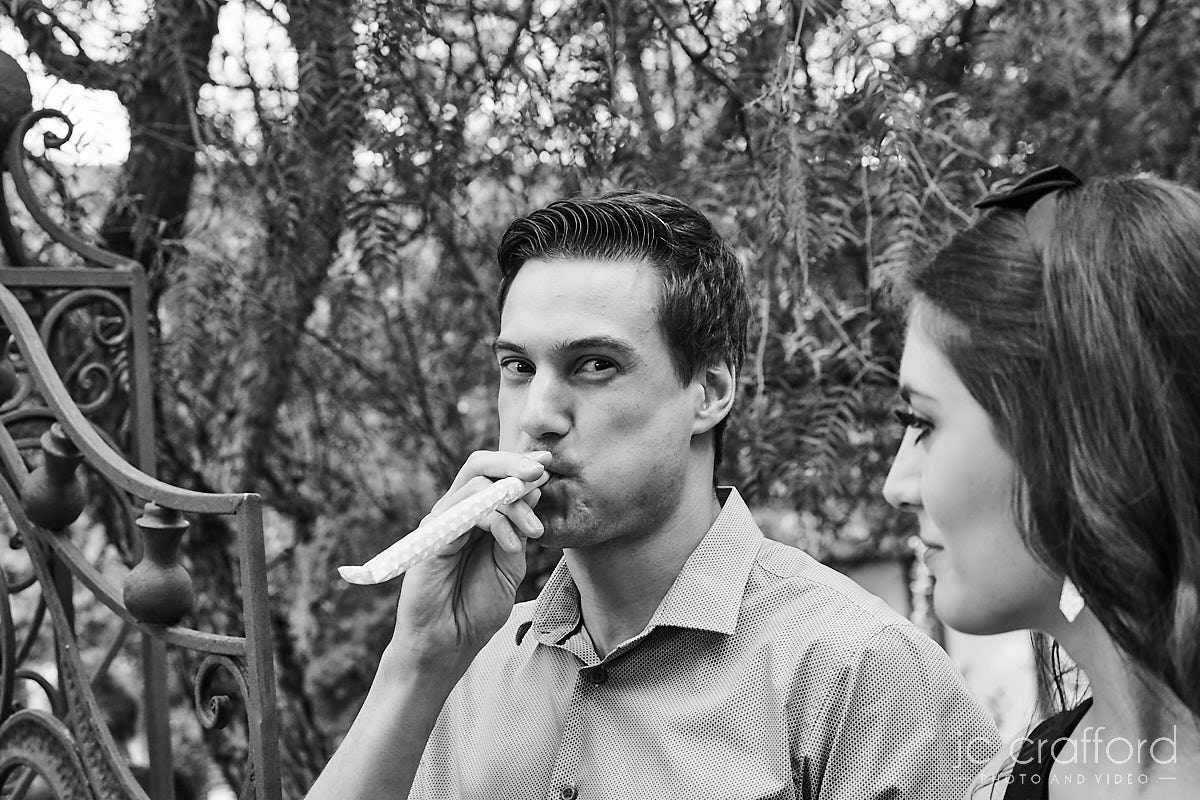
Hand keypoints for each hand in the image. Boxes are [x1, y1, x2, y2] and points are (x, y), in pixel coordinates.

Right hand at [387, 450, 550, 674]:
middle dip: (513, 463)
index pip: (494, 474)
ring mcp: (441, 522)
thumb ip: (520, 529)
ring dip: (512, 501)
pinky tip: (512, 544)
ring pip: (476, 485)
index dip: (521, 464)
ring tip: (534, 530)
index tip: (550, 464)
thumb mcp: (511, 564)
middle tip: (541, 472)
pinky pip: (462, 512)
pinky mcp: (431, 539)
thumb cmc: (476, 608)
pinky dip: (494, 521)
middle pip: (480, 466)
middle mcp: (455, 512)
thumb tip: (534, 489)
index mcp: (475, 515)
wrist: (449, 644)